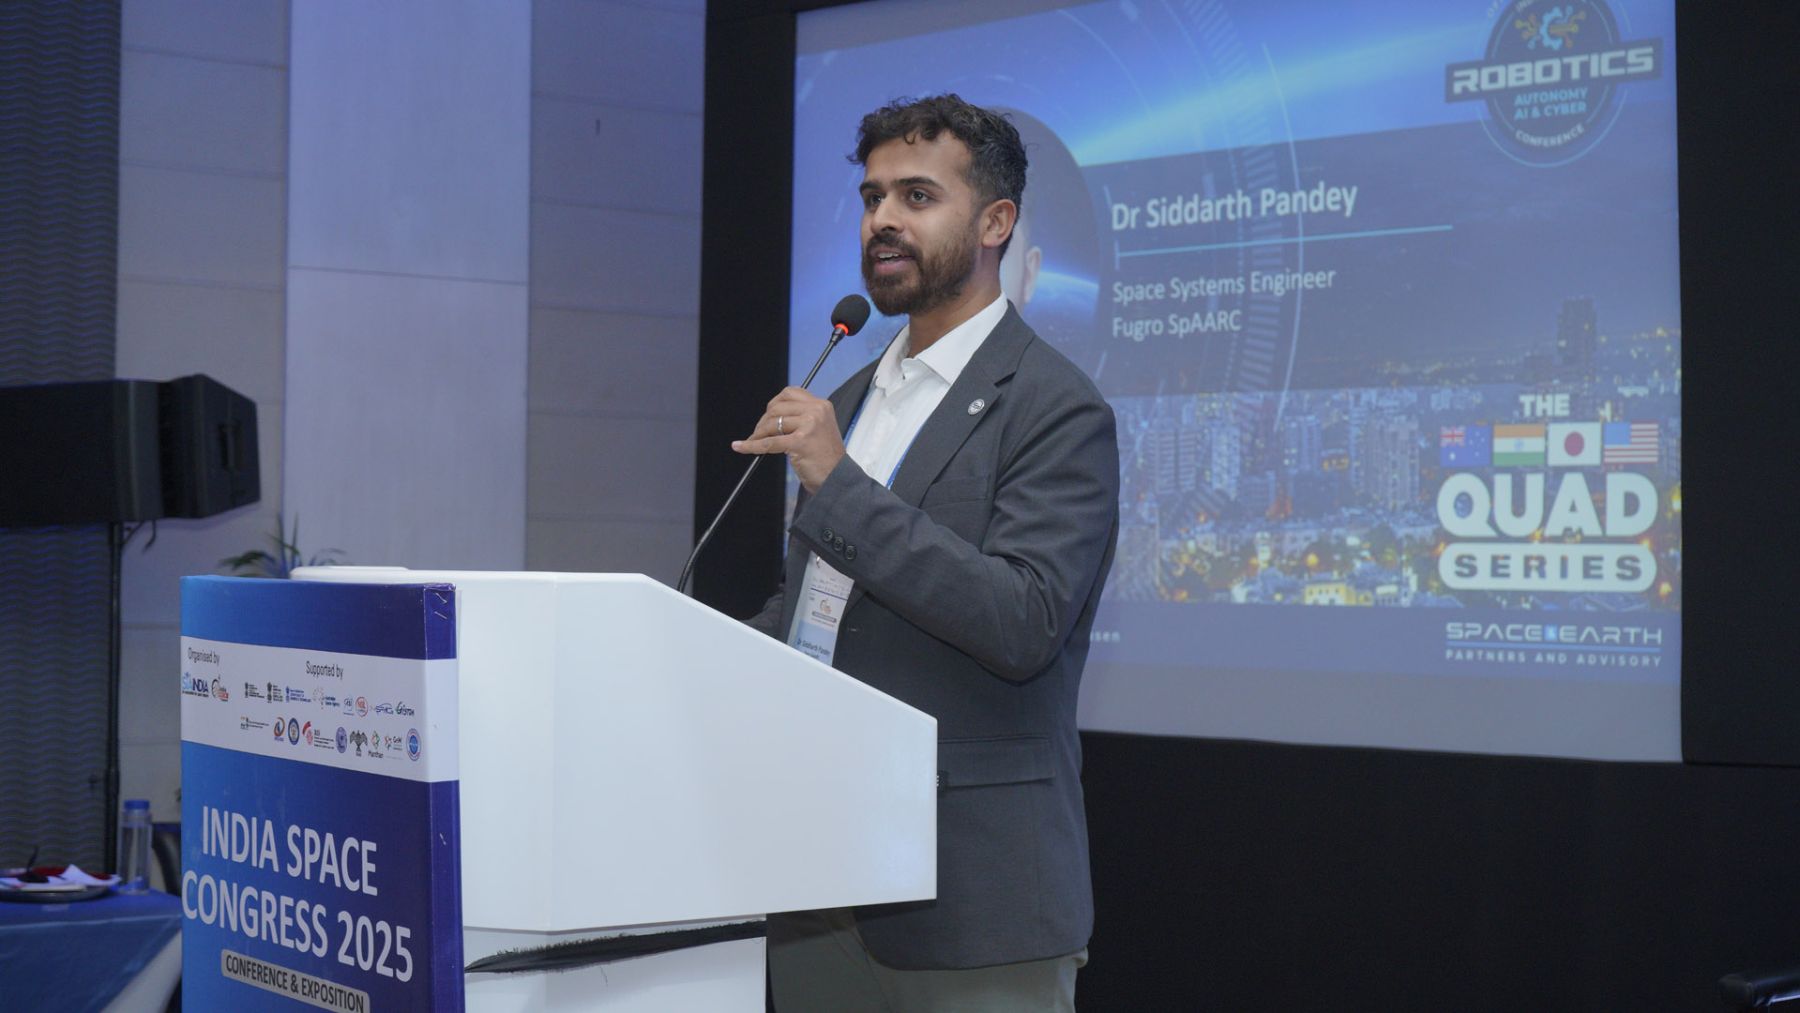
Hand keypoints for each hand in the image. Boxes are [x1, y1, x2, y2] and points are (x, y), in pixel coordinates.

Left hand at [731, 386, 845, 492]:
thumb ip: (801, 417)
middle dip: (763, 420)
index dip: (774, 403)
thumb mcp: (819, 428)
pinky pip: (769, 442)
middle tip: (758, 432)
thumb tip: (771, 416)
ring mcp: (809, 425)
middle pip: (778, 407)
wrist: (837, 478)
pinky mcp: (800, 441)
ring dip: (758, 434)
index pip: (790, 393)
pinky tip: (742, 446)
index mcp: (822, 405)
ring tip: (754, 441)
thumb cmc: (826, 457)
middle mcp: (816, 411)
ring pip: (772, 423)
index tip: (768, 415)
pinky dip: (752, 445)